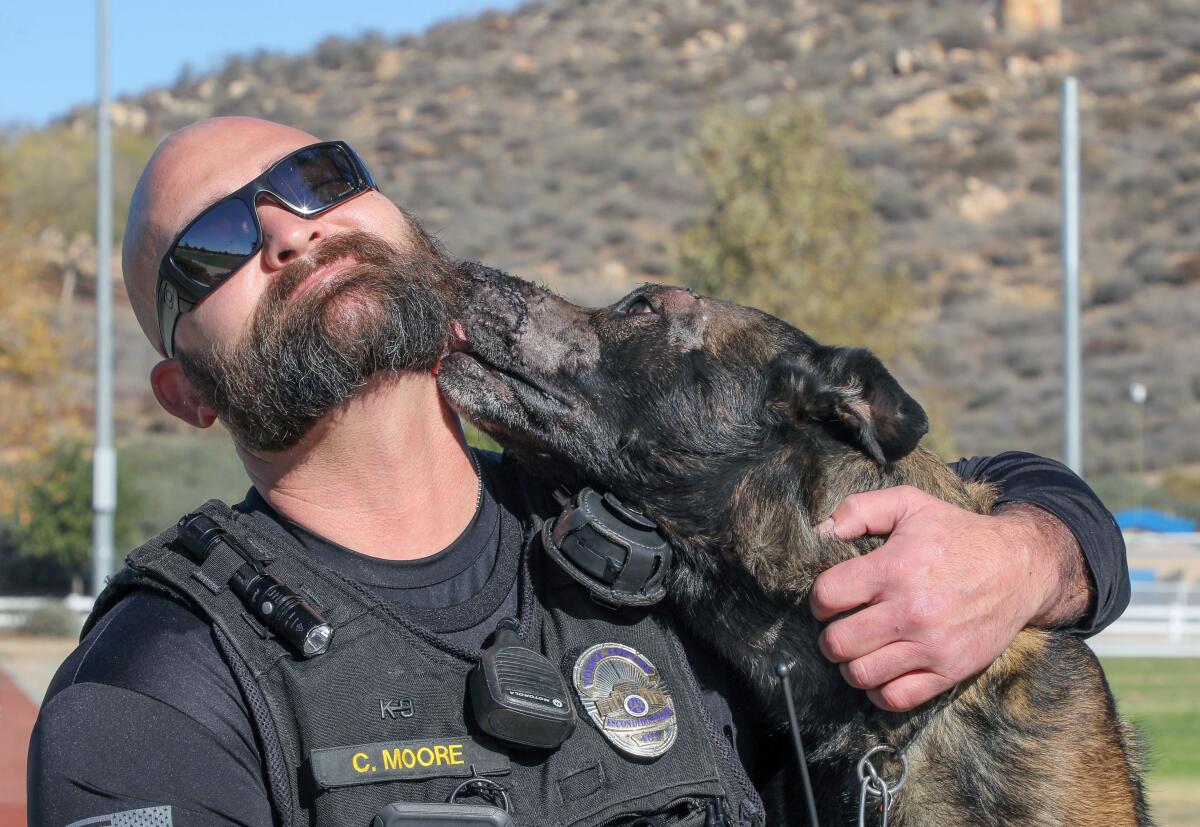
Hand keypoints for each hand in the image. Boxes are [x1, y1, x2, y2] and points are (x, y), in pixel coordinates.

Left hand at [809, 486, 1085, 711]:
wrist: (1020, 567)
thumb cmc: (958, 534)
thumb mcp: (910, 504)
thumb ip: (860, 509)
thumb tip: (822, 530)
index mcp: (895, 569)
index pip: (827, 596)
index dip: (820, 599)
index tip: (831, 599)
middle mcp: (910, 611)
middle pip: (837, 642)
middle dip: (830, 636)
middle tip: (842, 627)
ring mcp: (931, 646)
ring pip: (861, 674)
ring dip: (851, 664)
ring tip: (860, 649)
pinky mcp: (949, 671)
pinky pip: (896, 698)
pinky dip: (879, 690)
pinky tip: (882, 670)